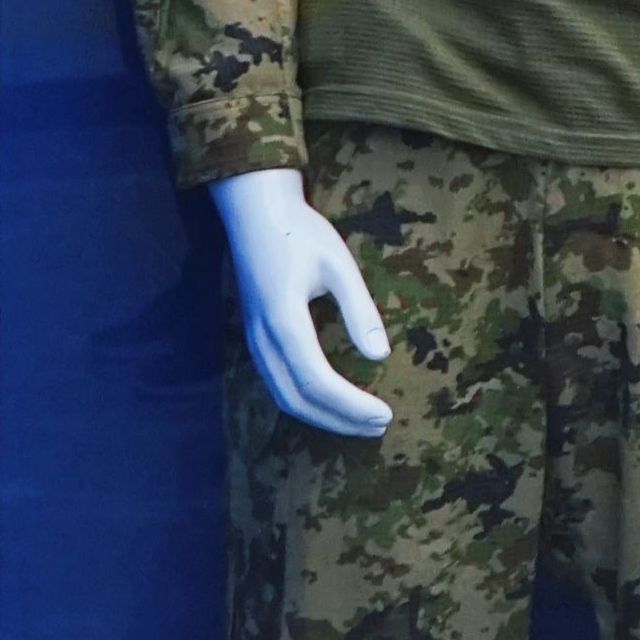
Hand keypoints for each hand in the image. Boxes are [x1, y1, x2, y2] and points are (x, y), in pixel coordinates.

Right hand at [211, 168, 392, 436]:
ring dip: (322, 416)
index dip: (351, 405)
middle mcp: (262, 339)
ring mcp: (254, 341)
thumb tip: (380, 357)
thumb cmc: (301, 233)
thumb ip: (359, 311)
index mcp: (283, 321)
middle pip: (297, 399)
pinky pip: (277, 383)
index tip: (385, 414)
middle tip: (380, 425)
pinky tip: (333, 401)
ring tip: (361, 422)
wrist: (254, 213)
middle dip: (340, 419)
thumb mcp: (339, 266)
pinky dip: (306, 401)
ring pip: (283, 396)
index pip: (317, 381)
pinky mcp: (255, 338)